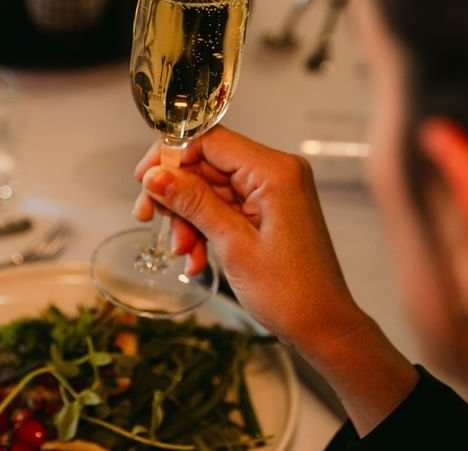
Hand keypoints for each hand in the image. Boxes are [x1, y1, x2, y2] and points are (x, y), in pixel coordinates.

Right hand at [135, 127, 418, 432]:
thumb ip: (193, 203)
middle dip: (177, 195)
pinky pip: (225, 208)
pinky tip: (196, 256)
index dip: (171, 156)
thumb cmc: (292, 292)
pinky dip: (205, 229)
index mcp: (275, 171)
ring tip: (184, 251)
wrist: (322, 326)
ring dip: (189, 218)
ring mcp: (273, 193)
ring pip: (211, 189)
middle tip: (149, 218)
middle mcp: (277, 173)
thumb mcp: (233, 244)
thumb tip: (156, 175)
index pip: (210, 140)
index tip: (145, 180)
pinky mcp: (268, 212)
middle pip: (207, 164)